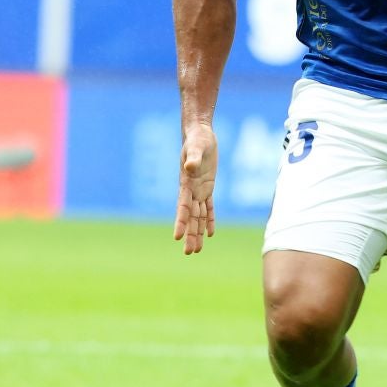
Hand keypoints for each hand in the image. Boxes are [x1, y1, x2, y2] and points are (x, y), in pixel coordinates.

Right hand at [174, 122, 216, 254]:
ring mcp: (198, 190)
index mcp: (185, 184)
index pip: (182, 208)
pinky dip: (209, 220)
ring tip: (196, 250)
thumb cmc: (197, 139)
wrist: (199, 133)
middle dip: (189, 235)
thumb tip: (189, 166)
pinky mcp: (207, 187)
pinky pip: (208, 207)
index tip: (176, 237)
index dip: (180, 222)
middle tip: (189, 253)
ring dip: (197, 232)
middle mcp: (190, 191)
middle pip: (190, 217)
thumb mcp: (196, 147)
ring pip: (198, 216)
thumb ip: (193, 158)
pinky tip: (210, 234)